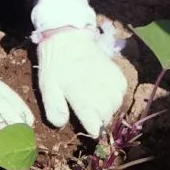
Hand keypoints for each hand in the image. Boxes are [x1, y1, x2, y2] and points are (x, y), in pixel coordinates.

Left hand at [31, 0, 128, 136]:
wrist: (70, 38)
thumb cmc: (56, 65)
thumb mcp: (48, 88)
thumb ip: (54, 109)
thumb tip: (62, 125)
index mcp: (83, 99)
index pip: (95, 127)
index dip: (90, 130)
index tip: (86, 127)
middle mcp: (102, 93)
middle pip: (105, 119)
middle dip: (96, 118)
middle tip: (85, 108)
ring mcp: (113, 84)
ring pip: (115, 108)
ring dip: (106, 108)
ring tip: (93, 99)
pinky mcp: (119, 76)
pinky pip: (121, 95)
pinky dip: (113, 96)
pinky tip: (102, 90)